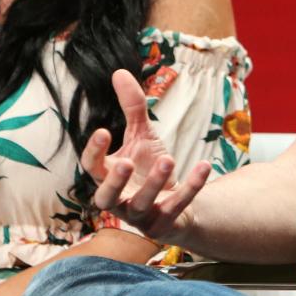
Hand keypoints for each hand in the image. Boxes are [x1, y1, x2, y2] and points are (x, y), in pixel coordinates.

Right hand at [79, 69, 210, 244]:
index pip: (92, 168)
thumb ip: (131, 107)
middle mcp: (119, 200)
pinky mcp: (165, 223)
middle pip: (106, 198)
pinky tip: (204, 165)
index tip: (103, 131)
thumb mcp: (142, 135)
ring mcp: (141, 215)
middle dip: (115, 182)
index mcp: (108, 177)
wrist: (175, 201)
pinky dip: (192, 187)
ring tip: (168, 159)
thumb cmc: (149, 167)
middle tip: (126, 163)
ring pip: (141, 205)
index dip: (94, 152)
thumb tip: (119, 72)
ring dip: (155, 183)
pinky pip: (178, 206)